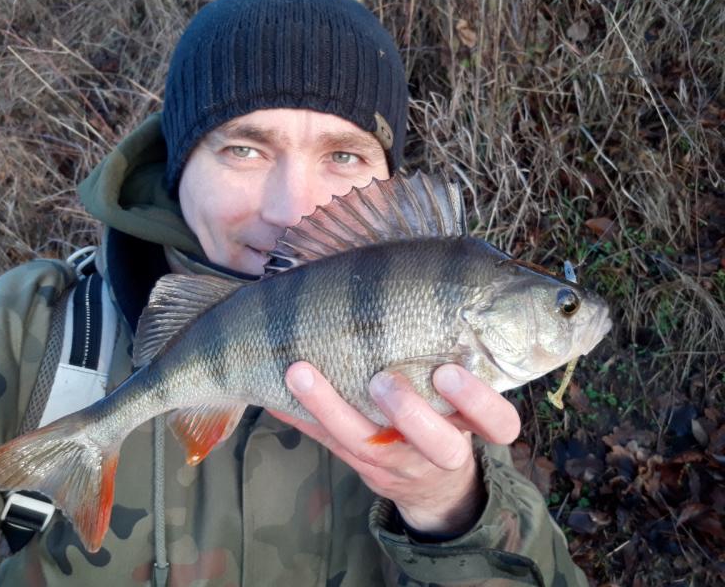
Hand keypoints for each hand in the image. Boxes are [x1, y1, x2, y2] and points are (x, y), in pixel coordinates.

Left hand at [267, 363, 520, 535]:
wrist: (431, 485)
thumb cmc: (449, 418)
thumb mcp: (466, 400)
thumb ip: (461, 358)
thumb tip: (442, 283)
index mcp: (472, 427)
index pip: (498, 424)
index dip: (478, 403)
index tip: (449, 372)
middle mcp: (439, 450)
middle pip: (438, 445)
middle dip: (411, 414)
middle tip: (381, 381)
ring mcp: (396, 462)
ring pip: (363, 443)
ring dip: (328, 407)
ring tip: (301, 372)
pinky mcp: (360, 464)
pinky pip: (327, 442)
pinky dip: (299, 414)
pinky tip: (271, 389)